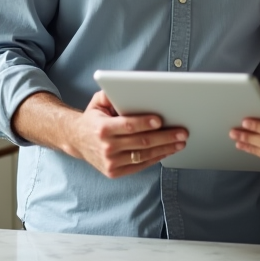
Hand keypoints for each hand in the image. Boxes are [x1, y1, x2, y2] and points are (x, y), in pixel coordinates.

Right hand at [66, 91, 187, 177]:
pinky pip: (140, 166)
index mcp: (102, 129)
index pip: (128, 126)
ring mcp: (110, 163)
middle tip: (182, 132)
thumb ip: (112, 94)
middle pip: (141, 142)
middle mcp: (106, 148)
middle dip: (164, 137)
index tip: (161, 120)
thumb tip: (129, 88)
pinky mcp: (114, 172)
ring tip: (180, 142)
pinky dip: (156, 158)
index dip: (145, 123)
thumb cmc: (93, 118)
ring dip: (165, 149)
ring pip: (143, 156)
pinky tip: (167, 151)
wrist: (77, 141)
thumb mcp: (98, 102)